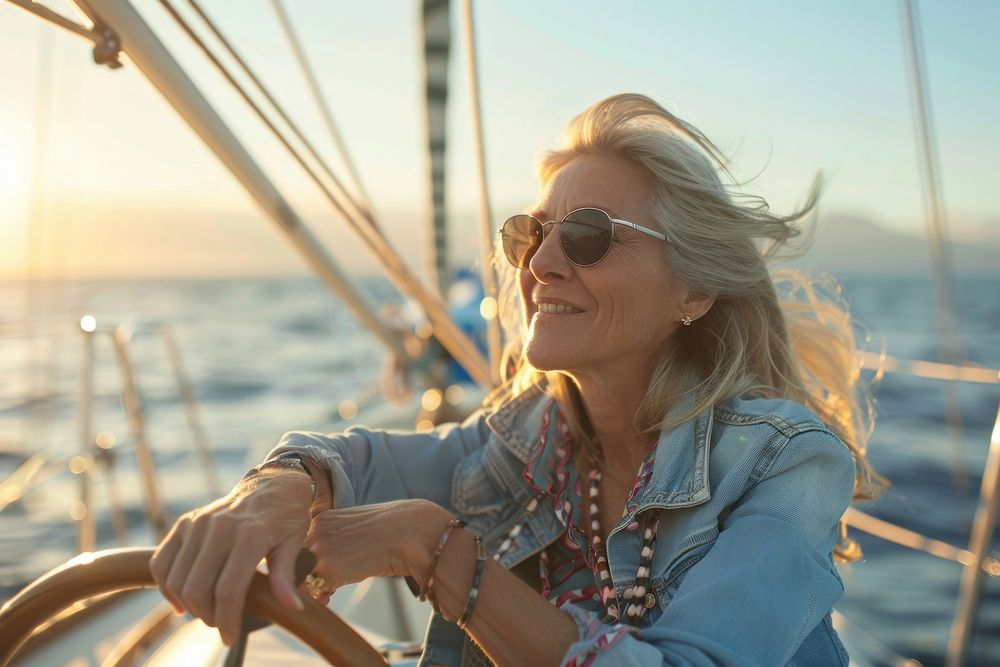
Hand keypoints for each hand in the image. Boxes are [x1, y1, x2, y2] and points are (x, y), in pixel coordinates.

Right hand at [149, 471, 313, 645]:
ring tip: (206, 613)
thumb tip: (292, 608)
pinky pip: (161, 562)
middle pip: (197, 588)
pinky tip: (179, 600)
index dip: (227, 620)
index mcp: (249, 535)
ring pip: (177, 579)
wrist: (273, 485)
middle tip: (220, 625)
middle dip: (207, 616)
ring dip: (187, 605)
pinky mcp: (185, 523)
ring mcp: (198, 523)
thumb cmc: (287, 518)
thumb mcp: (294, 543)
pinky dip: (166, 586)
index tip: (230, 637)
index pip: (228, 589)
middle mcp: (220, 527)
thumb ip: (286, 576)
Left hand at [302, 499, 447, 598]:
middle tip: (322, 586)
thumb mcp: (353, 528)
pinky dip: (326, 594)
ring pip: (303, 576)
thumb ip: (334, 543)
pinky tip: (338, 591)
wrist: (407, 533)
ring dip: (314, 586)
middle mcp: (315, 532)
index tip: (317, 570)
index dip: (307, 561)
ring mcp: (320, 550)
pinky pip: (317, 589)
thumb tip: (322, 570)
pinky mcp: (328, 570)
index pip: (301, 545)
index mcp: (321, 518)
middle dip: (306, 576)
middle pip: (297, 561)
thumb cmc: (388, 531)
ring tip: (329, 590)